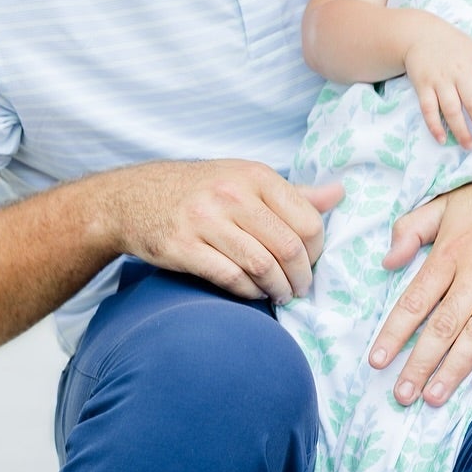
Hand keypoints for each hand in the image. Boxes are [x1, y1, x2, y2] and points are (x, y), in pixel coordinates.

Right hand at [107, 159, 341, 302]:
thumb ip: (293, 194)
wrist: (133, 199)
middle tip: (301, 288)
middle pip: (288, 247)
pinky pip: (231, 278)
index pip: (307, 221)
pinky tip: (254, 293)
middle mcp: (231, 195)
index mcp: (255, 176)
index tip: (311, 262)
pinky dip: (250, 292)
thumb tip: (339, 194)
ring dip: (278, 288)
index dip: (317, 250)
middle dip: (302, 276)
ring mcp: (205, 221)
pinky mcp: (183, 247)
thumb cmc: (201, 191)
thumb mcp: (246, 180)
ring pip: (263, 266)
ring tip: (281, 294)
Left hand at [370, 150, 471, 401]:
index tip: (378, 360)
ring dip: (453, 371)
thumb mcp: (451, 201)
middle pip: (443, 327)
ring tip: (433, 397)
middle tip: (401, 394)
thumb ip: (413, 228)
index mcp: (453, 251)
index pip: (415, 300)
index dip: (394, 333)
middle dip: (419, 364)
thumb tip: (387, 261)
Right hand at [404, 19, 471, 148]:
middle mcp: (459, 73)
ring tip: (469, 145)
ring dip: (461, 130)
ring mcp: (440, 80)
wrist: (421, 34)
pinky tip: (442, 139)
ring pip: (452, 109)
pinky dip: (434, 125)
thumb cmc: (455, 47)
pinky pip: (428, 108)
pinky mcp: (422, 85)